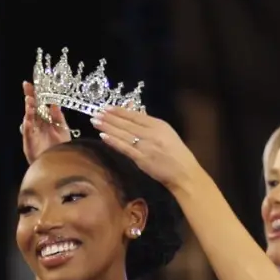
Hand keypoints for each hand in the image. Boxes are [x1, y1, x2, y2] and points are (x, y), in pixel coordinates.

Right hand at [21, 80, 71, 163]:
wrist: (62, 167)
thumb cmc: (62, 150)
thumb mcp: (63, 129)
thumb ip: (58, 116)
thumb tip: (54, 102)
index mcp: (45, 121)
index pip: (40, 104)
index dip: (36, 94)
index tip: (33, 84)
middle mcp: (38, 126)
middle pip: (32, 109)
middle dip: (30, 97)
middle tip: (27, 86)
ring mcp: (33, 134)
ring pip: (29, 119)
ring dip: (29, 110)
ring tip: (29, 100)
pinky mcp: (30, 144)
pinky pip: (28, 133)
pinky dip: (27, 126)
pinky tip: (28, 120)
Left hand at [92, 107, 206, 190]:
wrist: (184, 172)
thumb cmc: (177, 154)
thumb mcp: (167, 133)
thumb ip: (151, 125)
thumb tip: (136, 116)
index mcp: (158, 125)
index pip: (135, 115)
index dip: (120, 111)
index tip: (107, 107)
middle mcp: (151, 133)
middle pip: (126, 123)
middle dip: (109, 117)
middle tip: (96, 112)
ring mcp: (145, 146)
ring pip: (123, 134)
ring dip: (108, 127)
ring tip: (95, 121)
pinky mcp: (141, 159)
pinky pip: (125, 148)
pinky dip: (114, 141)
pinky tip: (103, 136)